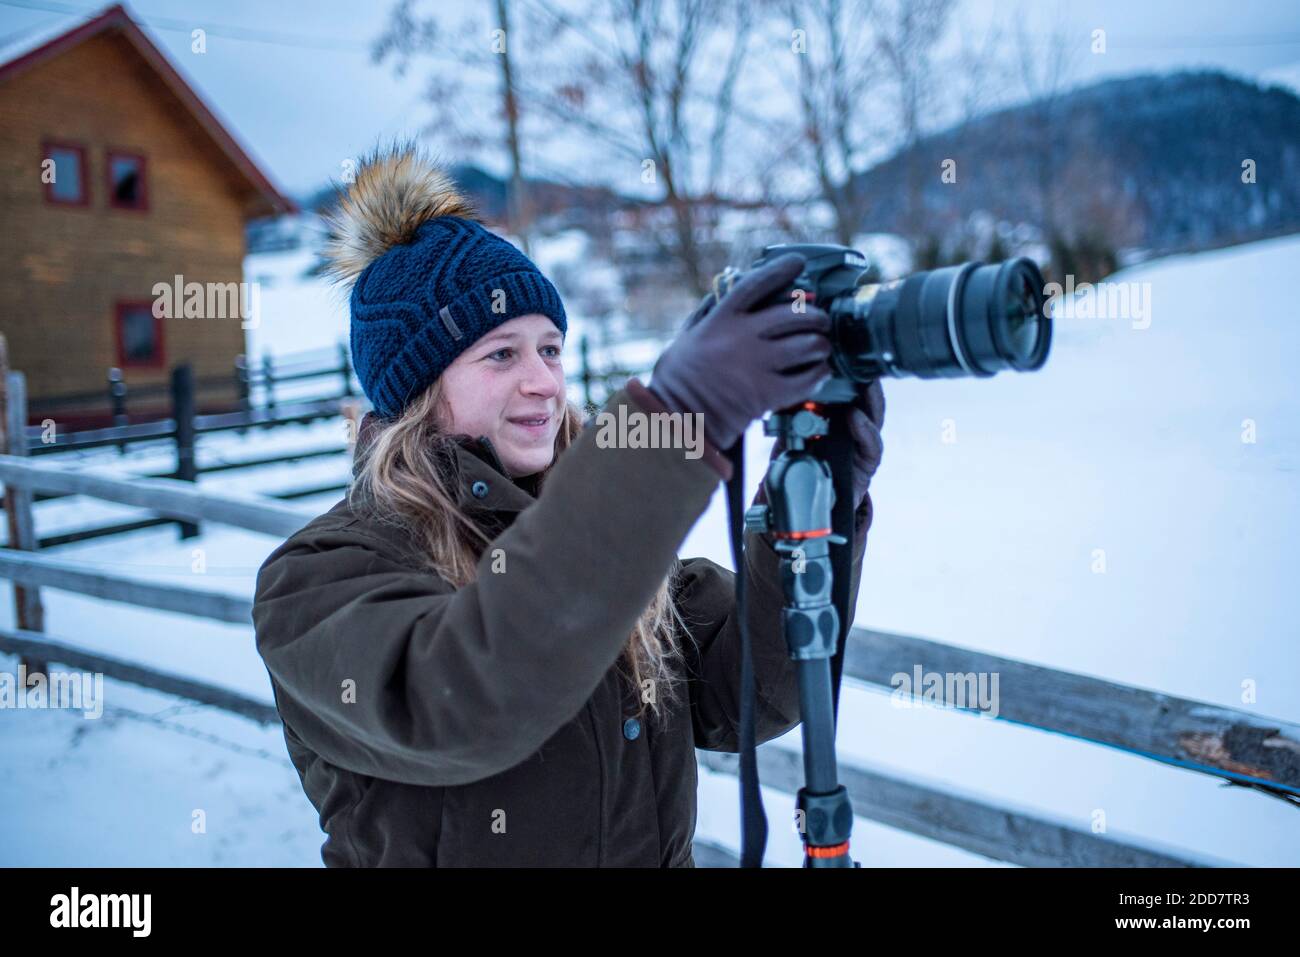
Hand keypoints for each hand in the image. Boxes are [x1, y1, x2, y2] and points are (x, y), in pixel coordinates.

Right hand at [647, 253, 832, 451]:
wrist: (676, 421)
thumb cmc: (676, 382)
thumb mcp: (685, 340)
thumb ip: (704, 317)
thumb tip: (716, 296)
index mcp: (720, 320)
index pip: (755, 284)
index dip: (780, 270)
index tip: (797, 262)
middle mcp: (741, 338)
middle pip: (794, 314)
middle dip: (815, 316)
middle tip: (820, 321)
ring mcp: (755, 365)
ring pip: (807, 345)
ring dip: (821, 345)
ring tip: (821, 348)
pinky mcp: (766, 394)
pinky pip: (806, 380)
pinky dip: (819, 375)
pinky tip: (820, 373)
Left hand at [757, 377, 884, 513]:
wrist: (805, 504)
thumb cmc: (799, 464)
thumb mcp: (789, 434)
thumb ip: (788, 415)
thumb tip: (777, 389)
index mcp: (835, 416)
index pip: (847, 389)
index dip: (848, 372)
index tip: (842, 354)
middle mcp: (853, 427)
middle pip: (865, 398)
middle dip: (864, 381)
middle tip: (857, 364)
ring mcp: (861, 445)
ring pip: (873, 417)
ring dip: (869, 401)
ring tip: (863, 386)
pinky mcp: (866, 464)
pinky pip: (872, 445)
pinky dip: (864, 430)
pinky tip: (856, 417)